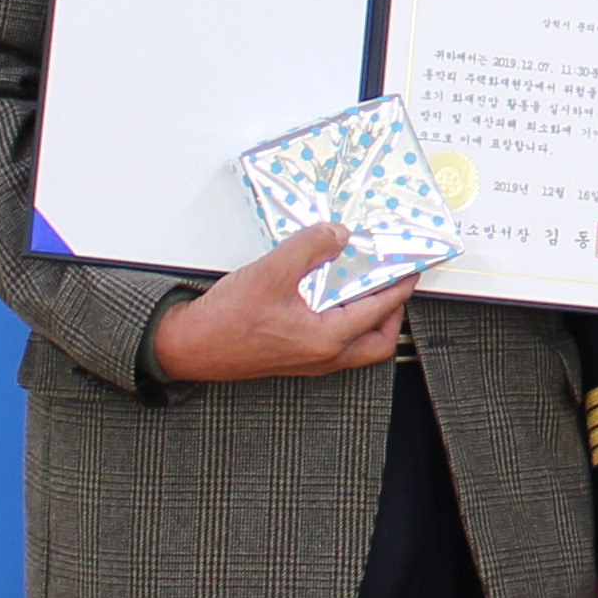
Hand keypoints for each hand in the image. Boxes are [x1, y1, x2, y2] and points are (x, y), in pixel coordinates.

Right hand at [145, 229, 415, 383]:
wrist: (187, 348)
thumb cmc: (225, 321)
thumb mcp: (271, 272)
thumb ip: (309, 248)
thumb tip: (338, 235)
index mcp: (325, 339)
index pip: (377, 311)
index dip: (398, 288)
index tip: (410, 271)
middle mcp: (321, 357)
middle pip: (377, 343)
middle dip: (392, 315)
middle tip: (395, 288)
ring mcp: (306, 361)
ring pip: (355, 348)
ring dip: (369, 322)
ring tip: (365, 292)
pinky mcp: (291, 359)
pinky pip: (333, 346)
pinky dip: (343, 325)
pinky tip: (329, 301)